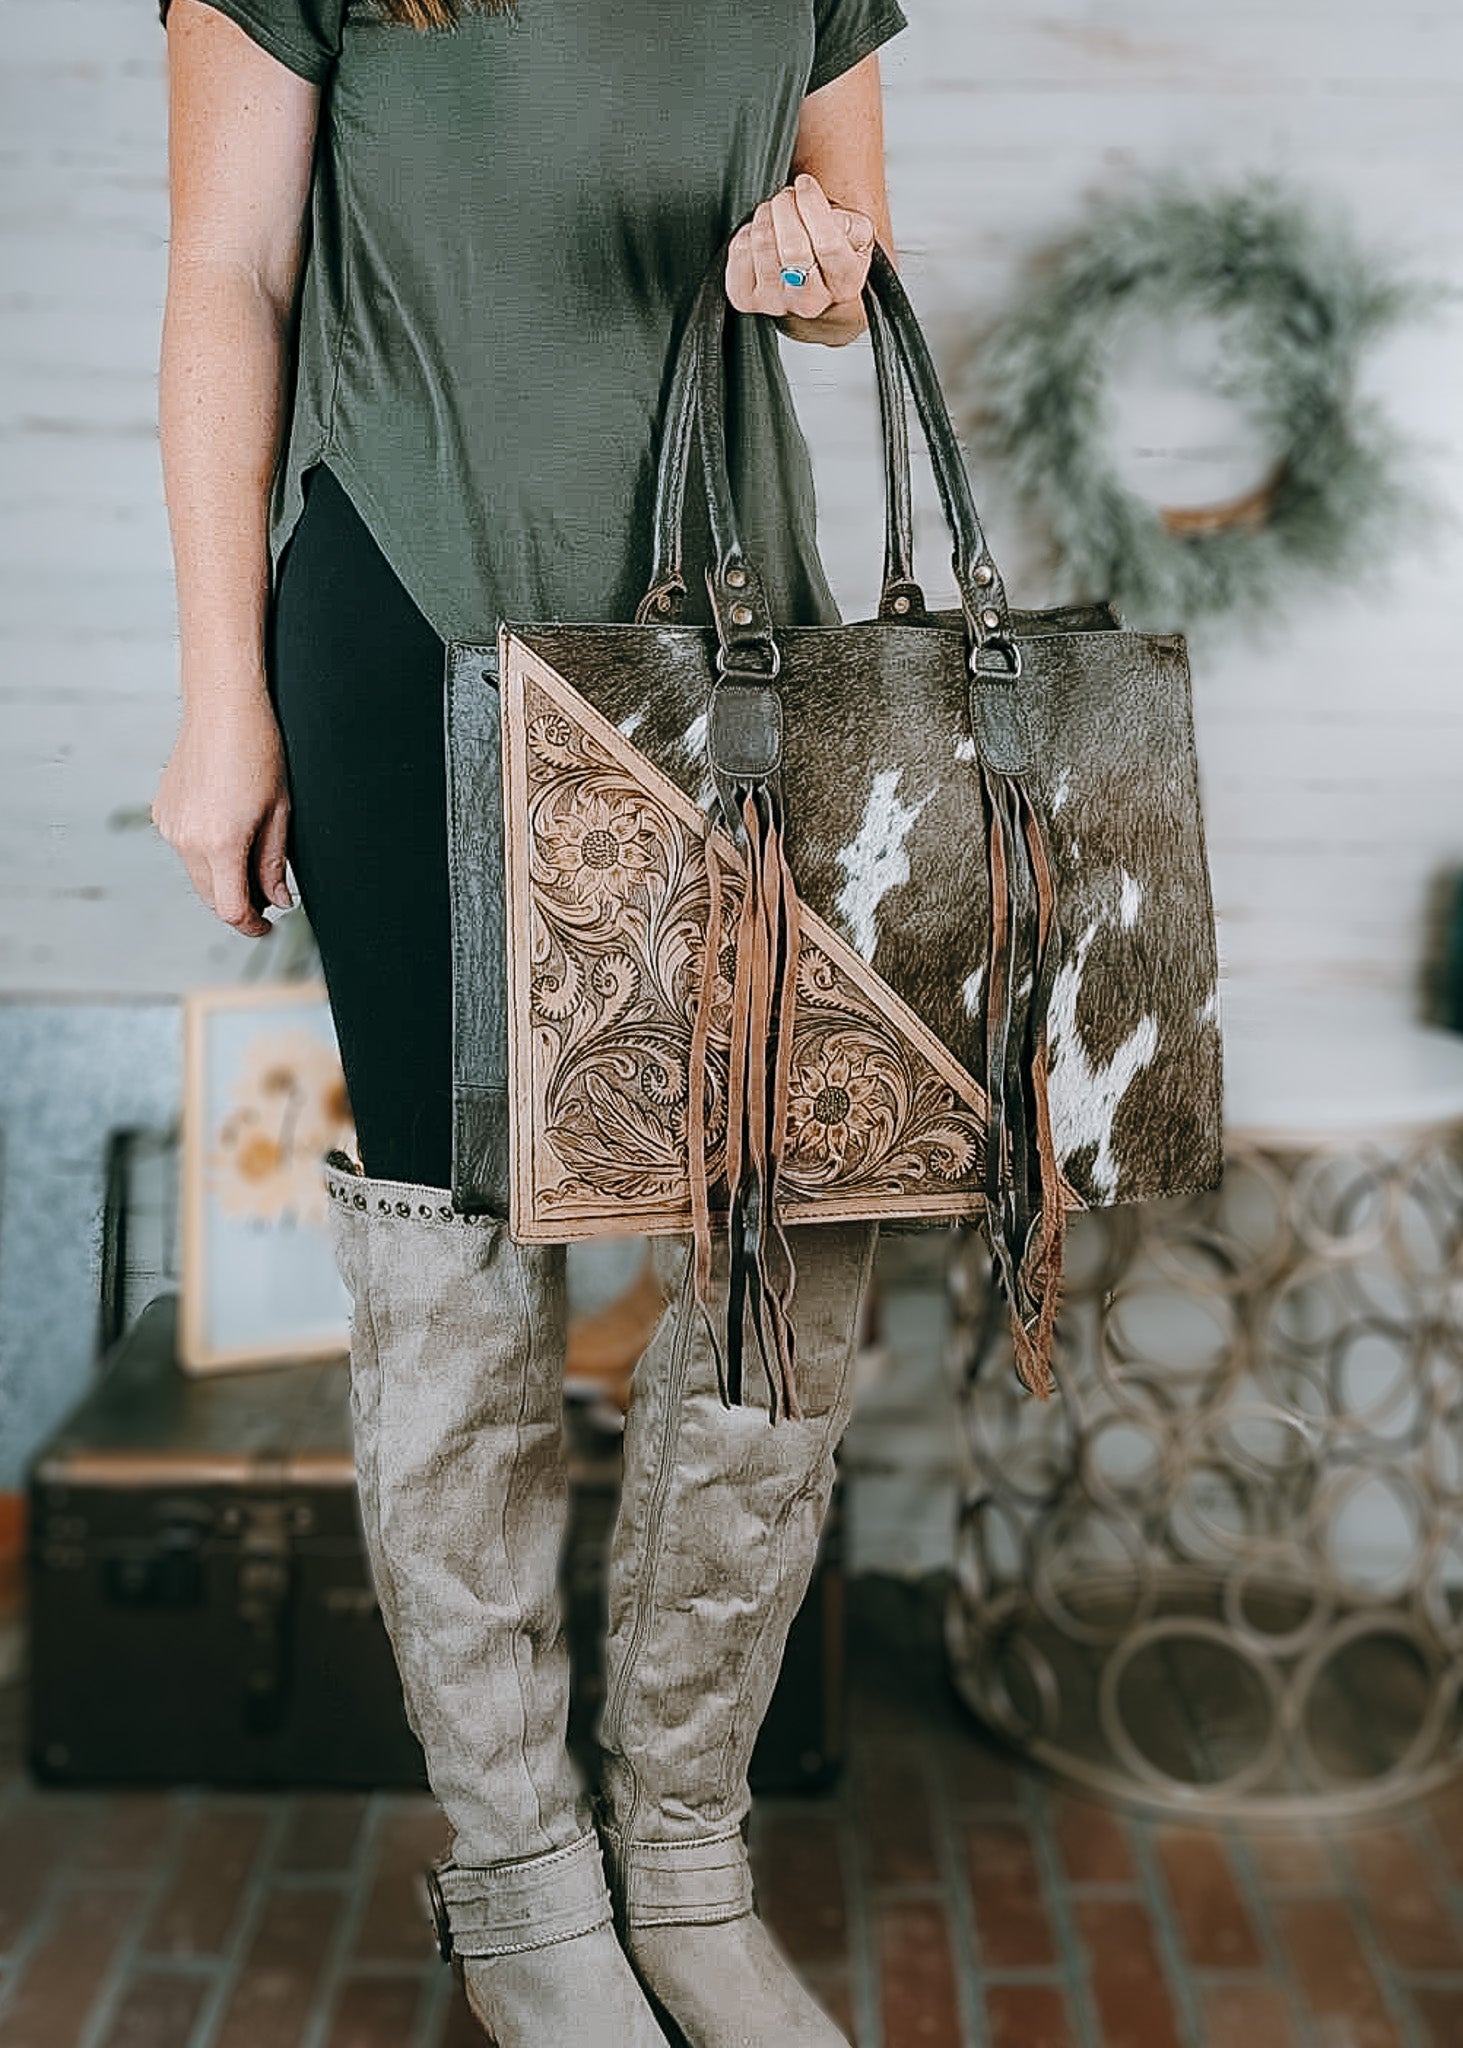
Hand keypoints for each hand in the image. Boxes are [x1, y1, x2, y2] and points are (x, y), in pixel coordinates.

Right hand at [152, 682, 293, 937]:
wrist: (223, 707)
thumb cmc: (258, 750)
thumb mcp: (279, 812)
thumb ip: (274, 863)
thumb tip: (277, 900)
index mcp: (220, 843)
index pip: (232, 909)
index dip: (252, 925)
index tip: (266, 926)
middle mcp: (187, 839)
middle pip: (212, 898)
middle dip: (239, 904)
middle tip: (267, 896)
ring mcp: (170, 826)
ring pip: (197, 875)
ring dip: (222, 877)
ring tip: (250, 853)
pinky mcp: (163, 812)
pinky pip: (185, 849)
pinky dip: (205, 853)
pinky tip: (226, 827)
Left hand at [725, 171, 874, 322]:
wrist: (809, 285)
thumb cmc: (830, 251)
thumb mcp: (855, 235)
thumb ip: (852, 224)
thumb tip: (833, 220)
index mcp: (844, 285)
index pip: (828, 244)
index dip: (812, 206)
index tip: (804, 183)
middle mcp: (811, 302)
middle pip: (793, 248)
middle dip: (786, 208)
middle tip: (787, 196)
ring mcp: (777, 304)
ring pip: (764, 248)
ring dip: (766, 216)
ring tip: (773, 210)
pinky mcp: (748, 299)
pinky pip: (740, 256)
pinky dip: (745, 234)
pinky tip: (757, 233)